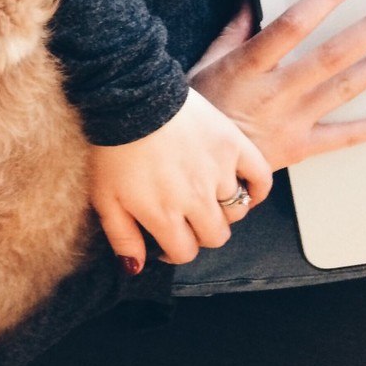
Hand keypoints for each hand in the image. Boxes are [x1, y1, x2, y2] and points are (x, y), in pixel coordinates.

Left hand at [86, 89, 272, 272]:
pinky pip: (260, 178)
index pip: (186, 252)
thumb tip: (138, 268)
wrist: (129, 97)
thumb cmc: (112, 145)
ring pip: (236, 211)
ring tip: (205, 195)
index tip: (166, 237)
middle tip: (186, 216)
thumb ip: (122, 237)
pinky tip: (242, 188)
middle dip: (200, 232)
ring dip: (222, 209)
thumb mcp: (104, 197)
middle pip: (216, 236)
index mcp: (164, 214)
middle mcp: (196, 198)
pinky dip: (256, 188)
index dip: (175, 249)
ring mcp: (218, 172)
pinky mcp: (233, 145)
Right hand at [188, 0, 365, 170]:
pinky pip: (345, 137)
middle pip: (332, 55)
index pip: (292, 26)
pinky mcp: (300, 146)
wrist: (191, 166)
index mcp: (248, 67)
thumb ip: (234, 31)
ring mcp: (291, 121)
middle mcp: (274, 93)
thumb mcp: (206, 64)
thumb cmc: (196, 114)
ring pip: (344, 89)